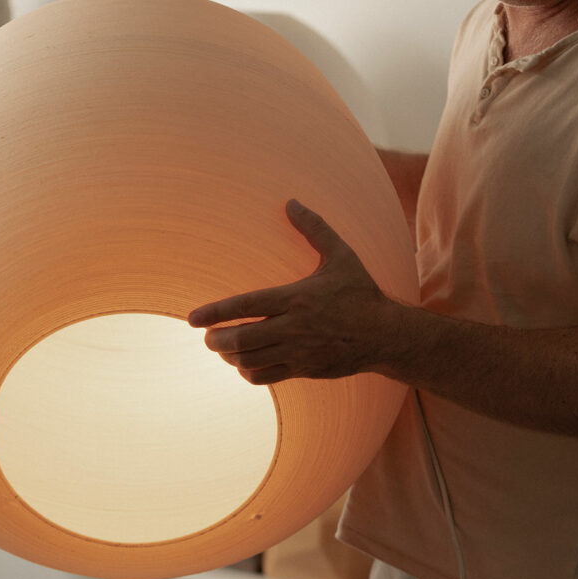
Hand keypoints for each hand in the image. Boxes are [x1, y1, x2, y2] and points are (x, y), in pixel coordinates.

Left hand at [187, 200, 394, 384]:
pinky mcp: (304, 370)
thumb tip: (291, 201)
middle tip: (207, 335)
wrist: (385, 335)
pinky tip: (245, 362)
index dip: (216, 312)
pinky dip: (248, 372)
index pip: (246, 306)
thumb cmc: (360, 292)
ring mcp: (298, 352)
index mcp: (298, 298)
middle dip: (216, 339)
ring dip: (230, 355)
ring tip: (223, 347)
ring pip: (250, 361)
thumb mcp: (341, 255)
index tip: (193, 319)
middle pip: (242, 339)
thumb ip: (314, 228)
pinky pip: (265, 377)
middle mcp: (294, 327)